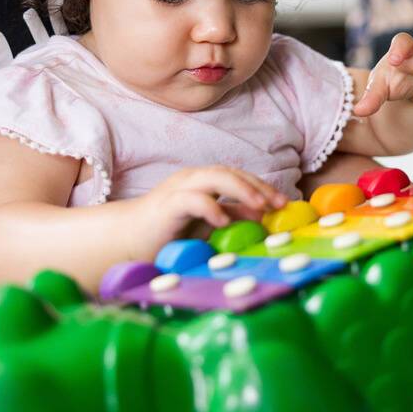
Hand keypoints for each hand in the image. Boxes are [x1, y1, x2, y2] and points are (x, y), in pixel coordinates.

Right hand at [132, 167, 285, 256]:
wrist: (128, 239)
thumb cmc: (168, 231)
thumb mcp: (207, 224)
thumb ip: (231, 215)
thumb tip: (261, 214)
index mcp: (204, 181)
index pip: (239, 176)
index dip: (263, 187)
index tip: (284, 204)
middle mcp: (193, 179)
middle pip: (230, 172)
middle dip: (258, 186)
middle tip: (278, 204)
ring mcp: (179, 188)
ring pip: (214, 177)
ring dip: (241, 189)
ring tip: (260, 206)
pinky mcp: (167, 205)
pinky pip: (192, 199)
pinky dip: (210, 207)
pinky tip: (223, 221)